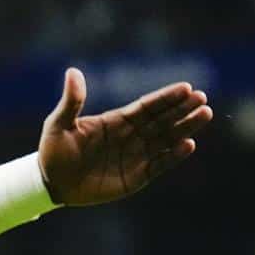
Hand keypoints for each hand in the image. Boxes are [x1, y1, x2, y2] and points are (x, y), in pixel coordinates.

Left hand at [38, 68, 213, 206]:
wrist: (50, 183)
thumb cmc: (53, 151)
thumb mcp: (59, 124)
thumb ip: (71, 101)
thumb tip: (72, 71)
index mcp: (116, 121)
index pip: (146, 107)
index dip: (166, 98)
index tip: (186, 88)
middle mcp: (131, 136)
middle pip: (162, 120)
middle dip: (182, 110)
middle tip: (202, 99)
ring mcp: (135, 156)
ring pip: (166, 139)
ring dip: (185, 128)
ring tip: (204, 114)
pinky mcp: (136, 177)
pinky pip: (159, 165)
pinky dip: (173, 156)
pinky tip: (188, 145)